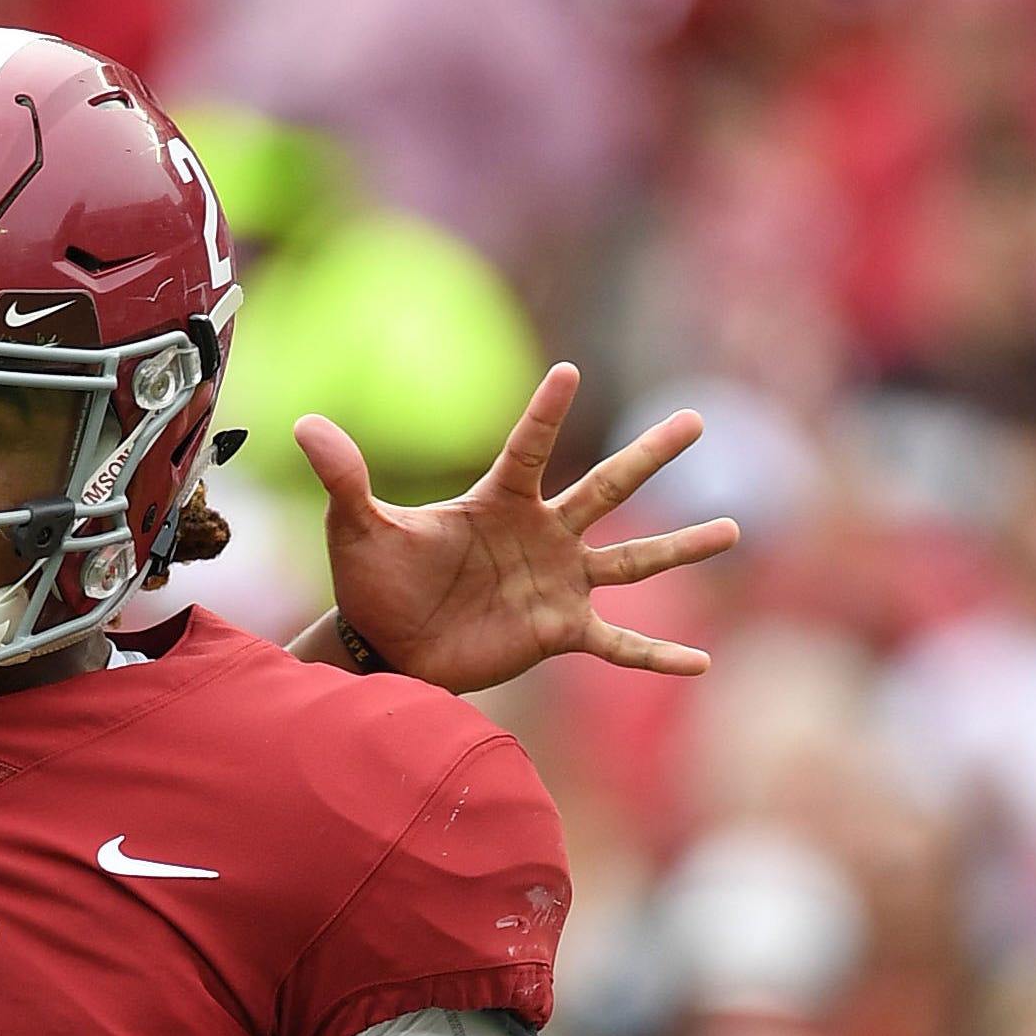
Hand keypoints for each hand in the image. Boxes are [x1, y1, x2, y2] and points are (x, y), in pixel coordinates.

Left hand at [301, 363, 739, 689]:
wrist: (385, 648)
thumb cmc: (374, 584)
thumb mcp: (357, 530)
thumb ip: (343, 478)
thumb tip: (303, 425)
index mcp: (498, 503)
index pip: (528, 448)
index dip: (544, 413)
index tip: (567, 372)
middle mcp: (541, 535)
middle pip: (606, 488)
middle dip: (649, 455)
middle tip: (697, 417)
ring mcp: (556, 583)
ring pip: (632, 558)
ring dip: (681, 546)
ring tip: (732, 529)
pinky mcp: (558, 632)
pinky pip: (618, 643)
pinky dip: (657, 654)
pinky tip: (702, 663)